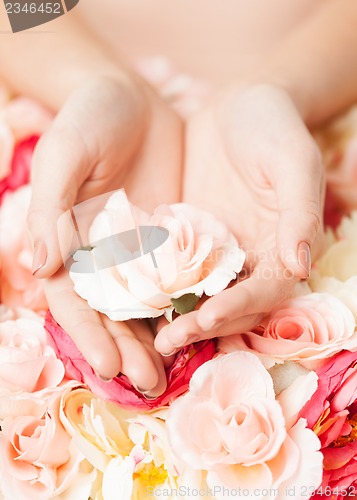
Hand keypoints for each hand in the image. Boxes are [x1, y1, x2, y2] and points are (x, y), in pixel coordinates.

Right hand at [28, 76, 181, 394]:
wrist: (131, 99)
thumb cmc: (88, 119)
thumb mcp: (65, 154)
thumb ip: (50, 209)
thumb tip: (38, 268)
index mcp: (68, 242)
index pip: (74, 300)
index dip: (87, 334)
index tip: (107, 367)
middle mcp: (101, 254)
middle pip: (111, 313)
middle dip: (126, 350)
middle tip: (147, 385)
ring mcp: (138, 249)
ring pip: (145, 304)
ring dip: (156, 339)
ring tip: (170, 374)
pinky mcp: (171, 236)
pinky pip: (178, 276)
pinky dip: (185, 304)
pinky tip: (199, 329)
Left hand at [155, 83, 324, 353]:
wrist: (238, 103)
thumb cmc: (273, 126)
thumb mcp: (293, 162)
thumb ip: (299, 212)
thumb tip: (301, 266)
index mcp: (283, 246)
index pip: (267, 290)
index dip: (241, 308)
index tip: (208, 317)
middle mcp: (251, 256)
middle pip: (233, 304)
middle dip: (204, 325)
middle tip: (169, 342)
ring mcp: (218, 250)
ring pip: (202, 295)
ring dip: (180, 318)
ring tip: (150, 338)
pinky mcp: (189, 237)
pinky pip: (176, 269)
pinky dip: (161, 289)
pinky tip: (135, 300)